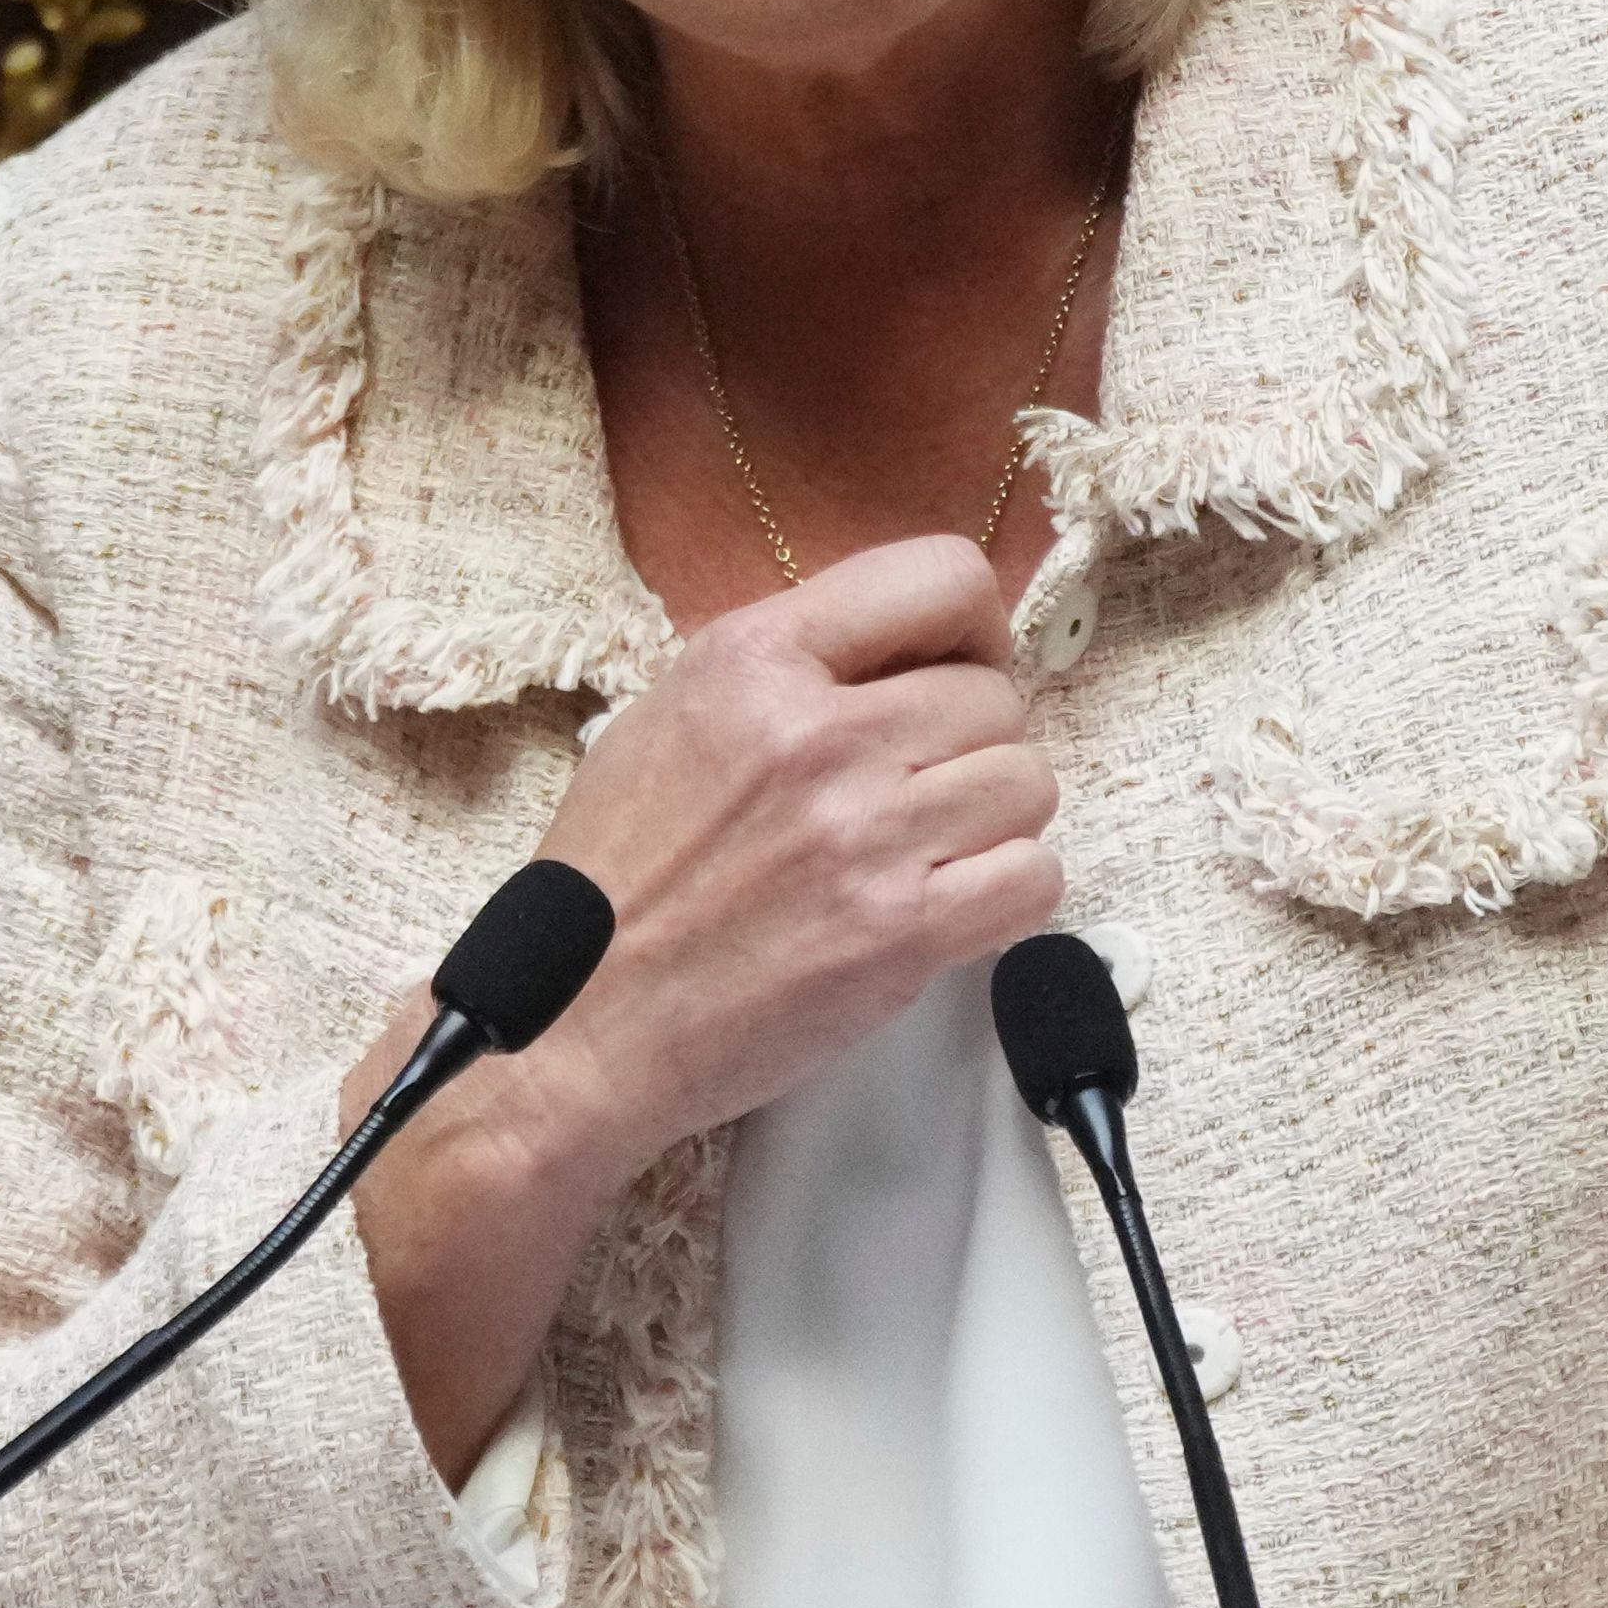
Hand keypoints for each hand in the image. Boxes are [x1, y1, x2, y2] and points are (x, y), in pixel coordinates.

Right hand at [507, 533, 1065, 1171]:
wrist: (574, 1030)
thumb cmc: (613, 881)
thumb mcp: (669, 716)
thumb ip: (787, 668)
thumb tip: (907, 650)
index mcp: (753, 658)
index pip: (941, 576)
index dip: (971, 629)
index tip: (951, 674)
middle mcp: (816, 734)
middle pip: (996, 696)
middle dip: (972, 745)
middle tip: (917, 794)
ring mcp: (863, 836)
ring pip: (1028, 784)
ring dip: (994, 822)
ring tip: (926, 854)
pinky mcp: (900, 934)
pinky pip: (1033, 879)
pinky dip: (1008, 895)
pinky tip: (948, 908)